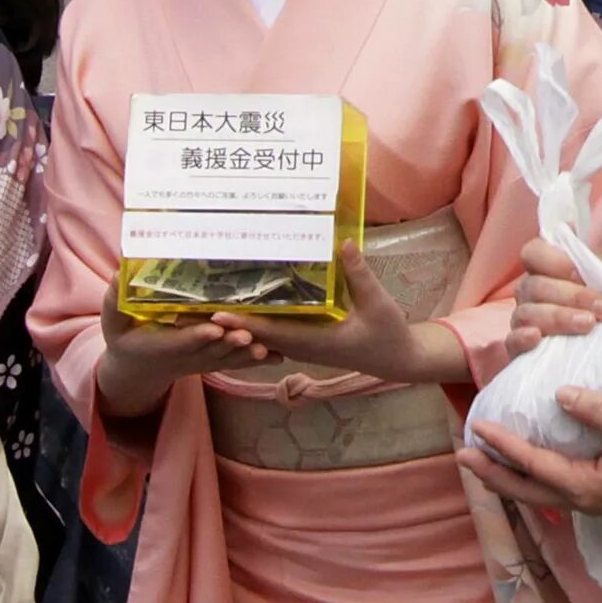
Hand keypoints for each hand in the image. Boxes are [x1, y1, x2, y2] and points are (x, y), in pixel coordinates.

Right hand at [93, 284, 268, 421]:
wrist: (137, 369)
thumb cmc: (124, 338)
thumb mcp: (114, 321)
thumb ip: (115, 300)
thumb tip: (118, 274)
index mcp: (158, 345)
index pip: (179, 341)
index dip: (195, 336)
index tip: (211, 329)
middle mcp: (182, 357)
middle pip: (208, 353)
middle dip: (228, 346)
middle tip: (247, 336)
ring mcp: (199, 361)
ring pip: (224, 360)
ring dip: (245, 355)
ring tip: (267, 348)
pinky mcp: (211, 361)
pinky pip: (234, 363)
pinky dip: (254, 360)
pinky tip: (280, 356)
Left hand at [210, 248, 463, 390]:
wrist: (398, 359)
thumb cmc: (389, 333)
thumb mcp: (379, 303)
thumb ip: (359, 275)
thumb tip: (343, 243)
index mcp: (316, 342)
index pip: (272, 333)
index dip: (244, 323)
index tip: (218, 313)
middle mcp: (304, 347)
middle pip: (260, 335)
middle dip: (234, 322)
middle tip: (203, 303)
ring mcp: (305, 346)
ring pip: (266, 336)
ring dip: (244, 322)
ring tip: (216, 302)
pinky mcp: (309, 342)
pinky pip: (278, 333)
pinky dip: (261, 322)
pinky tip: (251, 305)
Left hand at [467, 389, 601, 516]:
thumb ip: (595, 410)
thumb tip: (559, 394)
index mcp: (585, 487)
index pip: (532, 464)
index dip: (502, 444)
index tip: (475, 427)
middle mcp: (582, 501)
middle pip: (524, 491)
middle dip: (491, 474)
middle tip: (461, 455)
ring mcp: (591, 503)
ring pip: (536, 494)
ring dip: (507, 479)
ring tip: (483, 462)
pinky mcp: (599, 496)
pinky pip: (552, 490)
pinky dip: (529, 479)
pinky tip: (526, 465)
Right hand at [508, 237, 601, 354]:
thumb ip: (589, 257)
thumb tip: (569, 228)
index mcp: (546, 269)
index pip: (533, 252)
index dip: (554, 261)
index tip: (582, 275)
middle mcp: (529, 291)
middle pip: (535, 286)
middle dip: (573, 296)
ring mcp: (522, 320)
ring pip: (527, 313)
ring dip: (559, 317)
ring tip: (589, 325)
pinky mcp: (520, 349)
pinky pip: (511, 342)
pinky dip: (522, 338)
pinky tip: (537, 338)